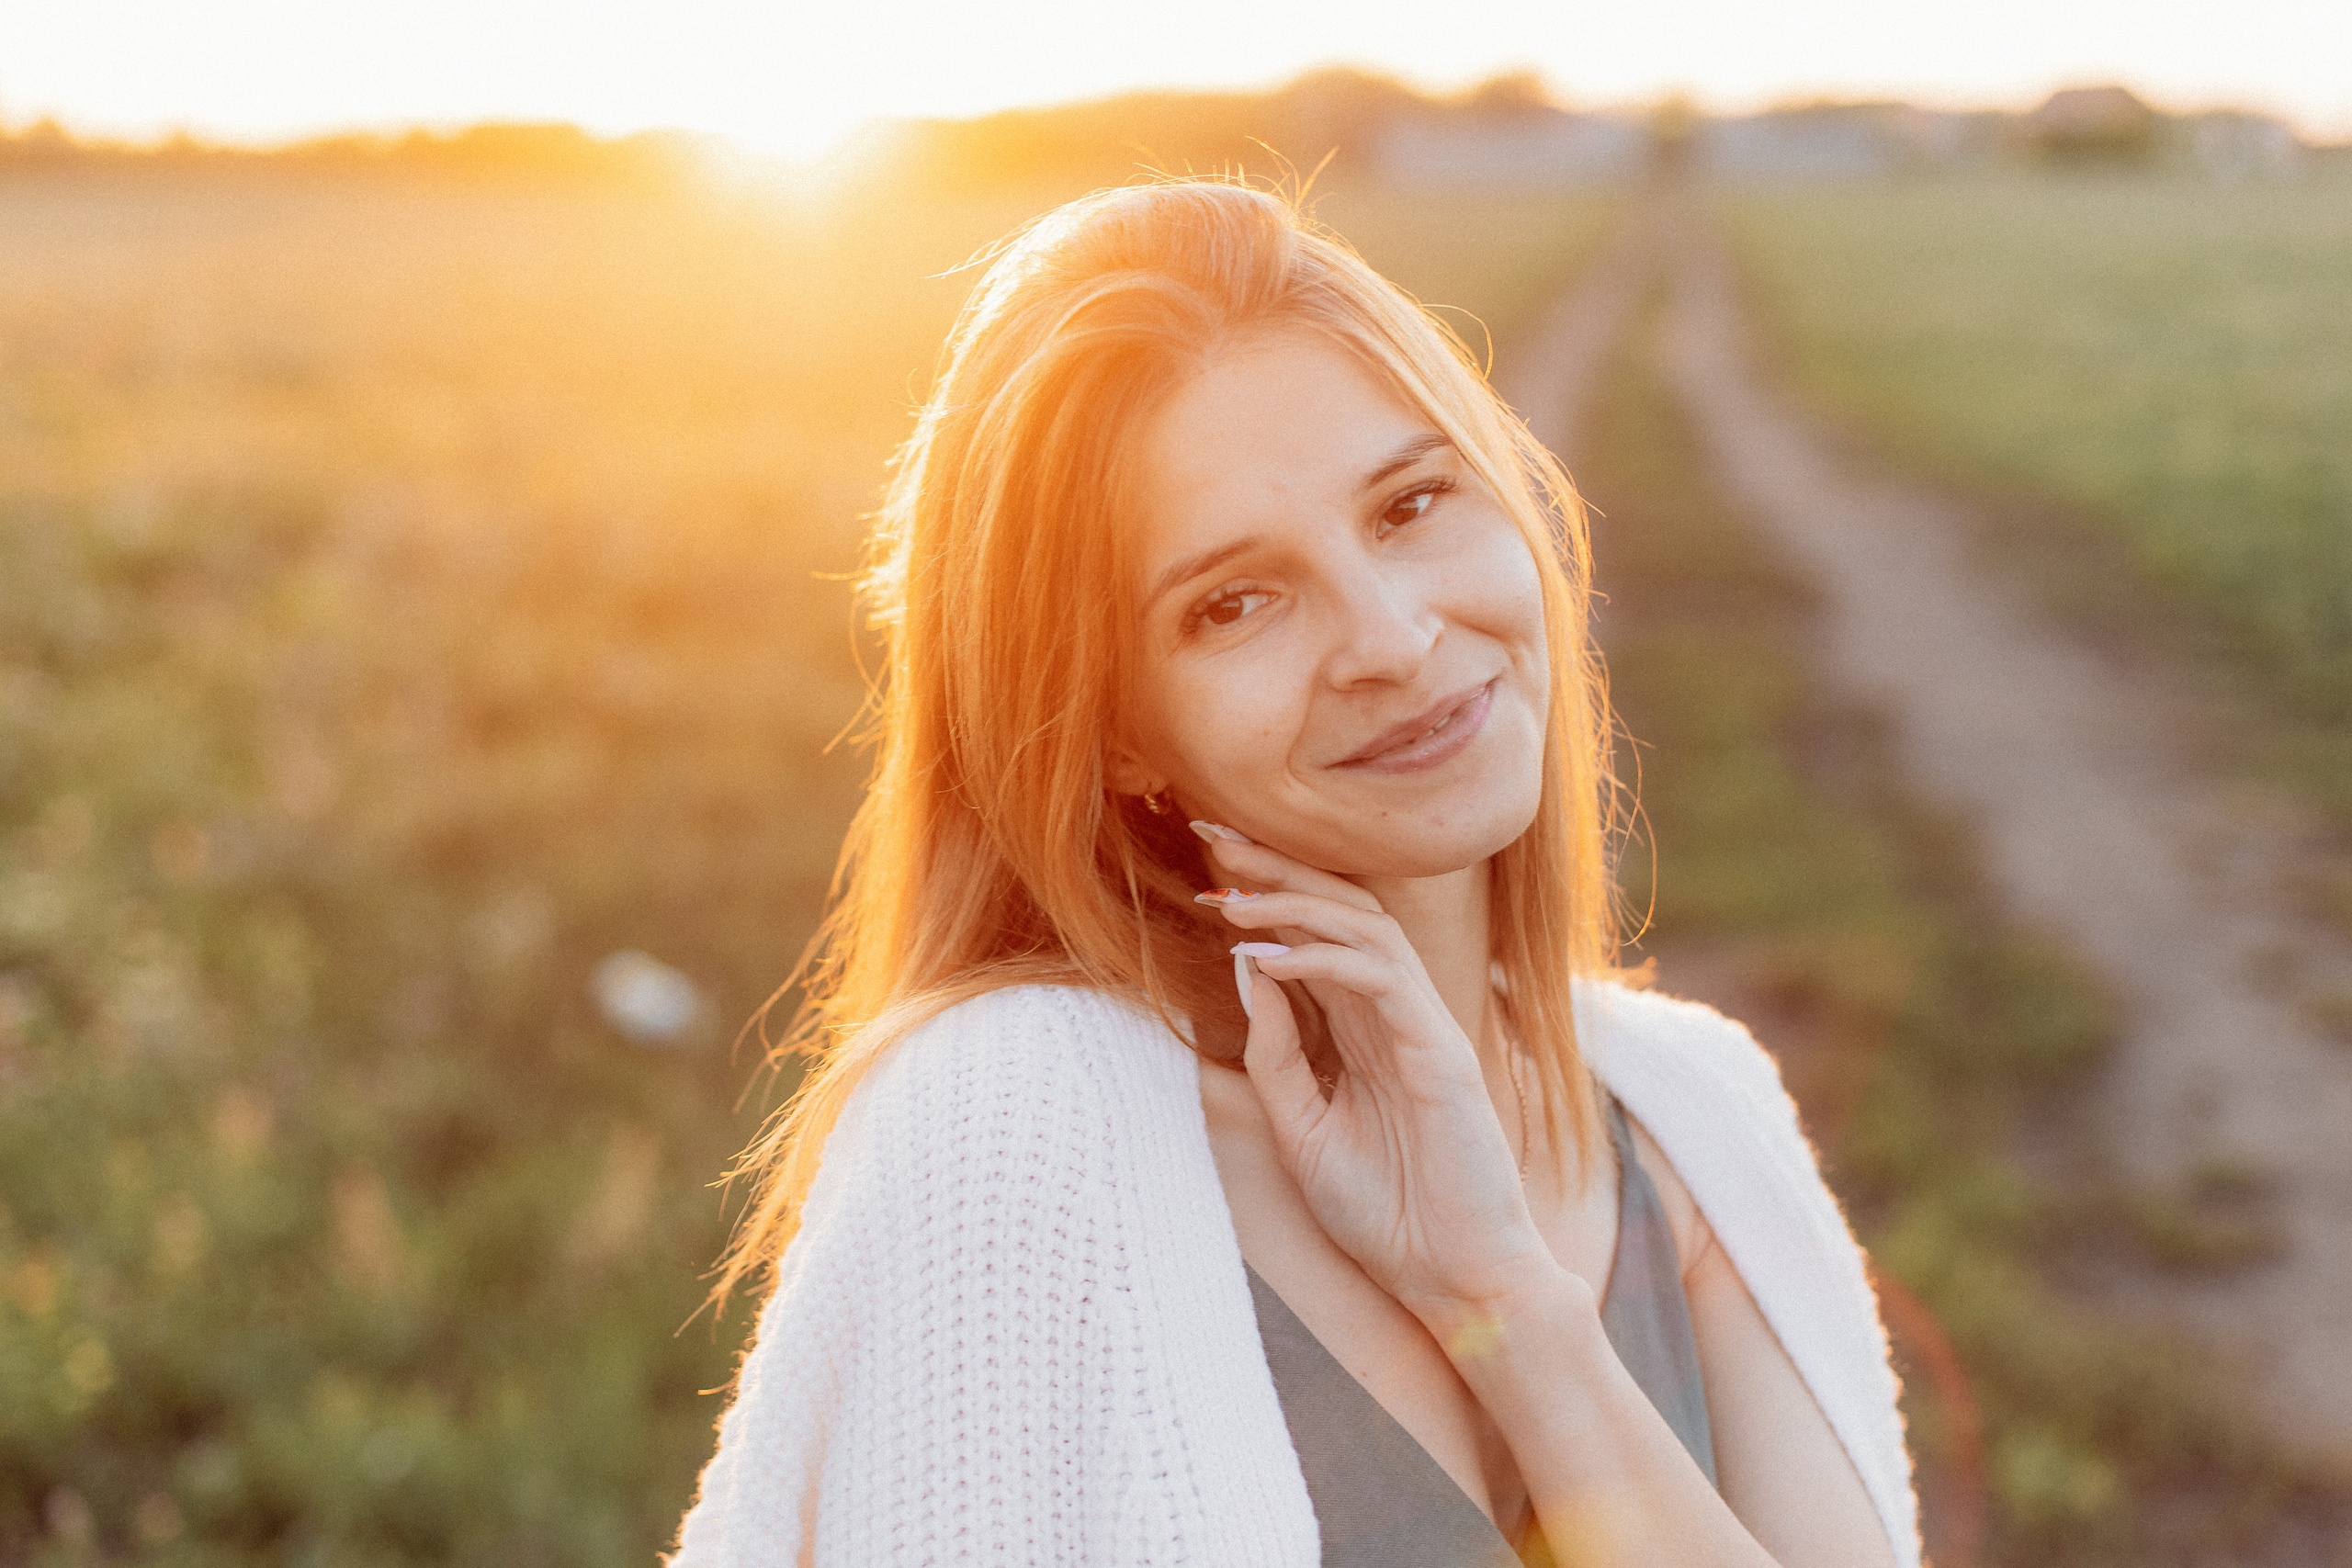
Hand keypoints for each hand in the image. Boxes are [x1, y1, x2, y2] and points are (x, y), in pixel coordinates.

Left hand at [1196, 833, 1557, 1326]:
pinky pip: (1383, 979)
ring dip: (1294, 901)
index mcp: (1362, 1030)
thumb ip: (1274, 1055)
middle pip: (1341, 909)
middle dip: (1276, 867)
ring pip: (1365, 926)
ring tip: (1231, 894)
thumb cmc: (1386, 1215)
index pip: (1315, 934)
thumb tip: (1245, 971)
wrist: (1454, 1280)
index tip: (1203, 866)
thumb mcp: (1303, 1131)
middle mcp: (1394, 1015)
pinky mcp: (1440, 1051)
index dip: (1264, 893)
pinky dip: (1325, 956)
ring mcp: (1422, 1027)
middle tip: (1210, 832)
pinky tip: (1270, 956)